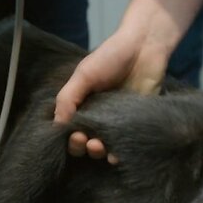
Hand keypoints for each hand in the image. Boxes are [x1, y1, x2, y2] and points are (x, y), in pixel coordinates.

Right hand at [54, 28, 169, 161]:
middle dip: (81, 147)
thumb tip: (58, 127)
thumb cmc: (111, 57)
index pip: (68, 130)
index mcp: (81, 105)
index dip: (68, 138)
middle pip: (84, 143)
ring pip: (103, 148)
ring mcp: (116, 123)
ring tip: (99, 146)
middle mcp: (97, 117)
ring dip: (98, 153)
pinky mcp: (136, 125)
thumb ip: (68, 99)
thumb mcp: (84, 75)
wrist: (145, 47)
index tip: (74, 135)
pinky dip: (119, 155)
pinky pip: (125, 145)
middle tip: (86, 141)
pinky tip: (116, 156)